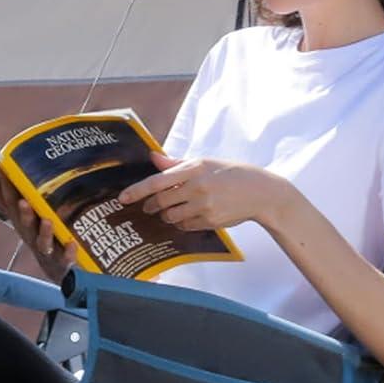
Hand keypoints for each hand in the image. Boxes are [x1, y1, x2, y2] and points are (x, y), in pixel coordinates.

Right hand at [0, 173, 79, 281]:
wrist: (57, 273)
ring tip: (47, 221)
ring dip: (44, 233)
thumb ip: (7, 203)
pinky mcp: (62, 263)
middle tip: (23, 201)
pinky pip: (65, 259)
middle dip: (23, 214)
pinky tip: (72, 244)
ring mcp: (47, 252)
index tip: (2, 168)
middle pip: (25, 226)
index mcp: (22, 224)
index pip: (11, 204)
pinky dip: (68, 253)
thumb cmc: (39, 240)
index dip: (6, 187)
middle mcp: (31, 237)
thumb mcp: (23, 221)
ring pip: (42, 243)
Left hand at [118, 150, 288, 230]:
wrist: (260, 192)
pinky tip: (189, 215)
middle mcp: (198, 187)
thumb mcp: (204, 162)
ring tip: (171, 209)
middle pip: (160, 201)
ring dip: (166, 215)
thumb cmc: (230, 173)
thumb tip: (152, 157)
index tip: (123, 198)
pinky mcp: (210, 221)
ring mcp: (204, 205)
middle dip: (150, 206)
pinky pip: (185, 226)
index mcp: (194, 168)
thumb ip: (176, 163)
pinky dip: (182, 222)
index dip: (137, 191)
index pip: (157, 181)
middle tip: (148, 207)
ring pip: (171, 216)